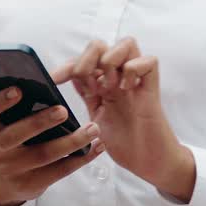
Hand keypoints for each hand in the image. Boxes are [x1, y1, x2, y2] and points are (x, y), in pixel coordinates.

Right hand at [0, 86, 104, 205]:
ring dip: (71, 141)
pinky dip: (81, 158)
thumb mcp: (4, 123)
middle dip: (39, 122)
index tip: (17, 90)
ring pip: (43, 155)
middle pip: (15, 135)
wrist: (4, 181)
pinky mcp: (31, 184)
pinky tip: (97, 146)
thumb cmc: (10, 138)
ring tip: (92, 129)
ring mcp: (12, 168)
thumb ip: (16, 107)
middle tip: (63, 110)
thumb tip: (42, 85)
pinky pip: (59, 171)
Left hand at [53, 38, 195, 200]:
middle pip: (101, 44)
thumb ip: (86, 100)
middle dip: (87, 59)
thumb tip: (67, 85)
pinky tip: (126, 88)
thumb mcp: (94, 122)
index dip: (66, 66)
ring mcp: (135, 81)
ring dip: (111, 60)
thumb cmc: (124, 145)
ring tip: (108, 86)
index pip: (82, 60)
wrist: (148, 162)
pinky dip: (134, 69)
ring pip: (126, 44)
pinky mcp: (152, 88)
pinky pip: (149, 61)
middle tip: (88, 87)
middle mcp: (118, 78)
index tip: (53, 80)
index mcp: (101, 85)